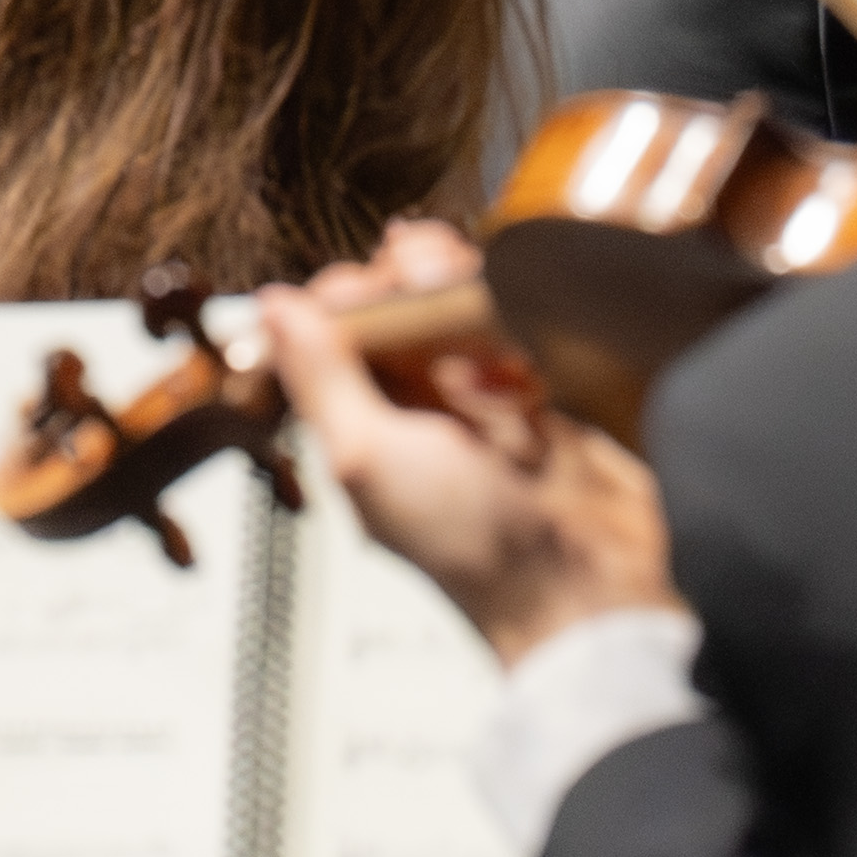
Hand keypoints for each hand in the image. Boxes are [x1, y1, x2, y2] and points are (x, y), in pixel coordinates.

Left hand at [247, 230, 676, 667]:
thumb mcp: (370, 458)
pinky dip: (516, 309)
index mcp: (362, 422)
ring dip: (462, 283)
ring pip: (455, 296)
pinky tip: (521, 345)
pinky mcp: (543, 381)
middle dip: (407, 275)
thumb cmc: (471, 545)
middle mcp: (417, 401)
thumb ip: (321, 377)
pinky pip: (517, 314)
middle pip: (395, 298)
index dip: (346, 294)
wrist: (587, 580)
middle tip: (429, 285)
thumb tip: (270, 310)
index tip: (364, 288)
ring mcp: (483, 390)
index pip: (333, 327)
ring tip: (479, 303)